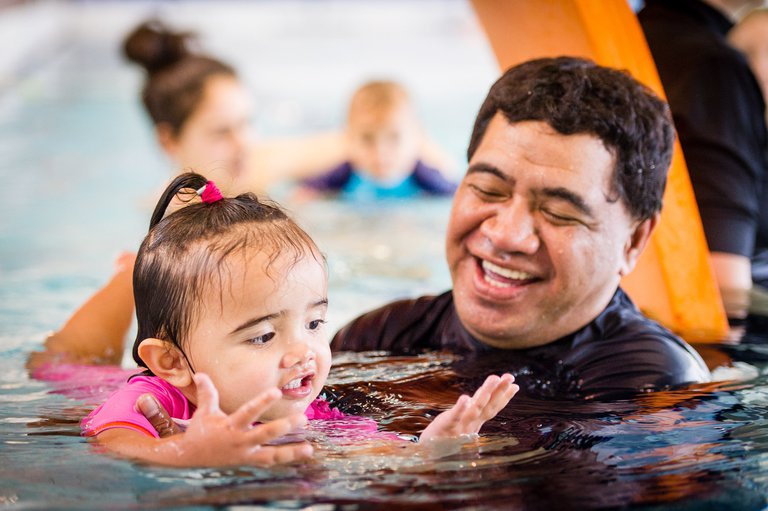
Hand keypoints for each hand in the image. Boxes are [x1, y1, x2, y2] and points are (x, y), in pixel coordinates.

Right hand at [144, 373, 312, 466]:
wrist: (190, 460)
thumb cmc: (199, 433)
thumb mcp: (203, 412)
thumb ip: (206, 392)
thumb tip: (199, 373)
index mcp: (230, 426)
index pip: (248, 412)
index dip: (262, 402)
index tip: (277, 391)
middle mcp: (240, 441)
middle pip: (265, 434)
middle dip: (284, 427)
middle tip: (303, 418)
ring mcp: (245, 455)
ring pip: (271, 455)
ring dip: (290, 452)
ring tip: (309, 449)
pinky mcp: (248, 463)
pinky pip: (269, 463)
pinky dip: (284, 460)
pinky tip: (300, 457)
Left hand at [419, 373, 517, 442]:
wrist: (428, 457)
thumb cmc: (443, 441)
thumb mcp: (458, 426)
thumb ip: (467, 415)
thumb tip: (473, 398)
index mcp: (474, 422)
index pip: (491, 407)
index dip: (503, 397)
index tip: (515, 385)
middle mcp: (470, 423)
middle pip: (487, 405)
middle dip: (500, 390)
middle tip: (510, 376)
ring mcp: (460, 425)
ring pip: (476, 408)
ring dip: (486, 392)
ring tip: (494, 377)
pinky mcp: (446, 427)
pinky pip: (455, 417)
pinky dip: (460, 408)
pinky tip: (465, 398)